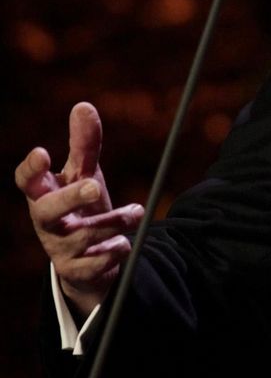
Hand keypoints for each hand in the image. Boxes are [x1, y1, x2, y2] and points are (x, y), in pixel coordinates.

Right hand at [14, 102, 143, 315]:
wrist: (91, 257)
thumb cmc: (83, 206)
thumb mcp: (85, 175)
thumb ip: (84, 146)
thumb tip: (83, 106)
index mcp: (44, 195)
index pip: (26, 182)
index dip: (30, 169)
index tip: (42, 152)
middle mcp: (46, 222)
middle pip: (45, 212)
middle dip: (70, 198)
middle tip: (94, 185)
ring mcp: (58, 248)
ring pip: (81, 236)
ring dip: (112, 222)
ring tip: (136, 212)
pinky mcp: (76, 271)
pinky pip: (95, 263)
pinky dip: (114, 251)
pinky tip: (123, 244)